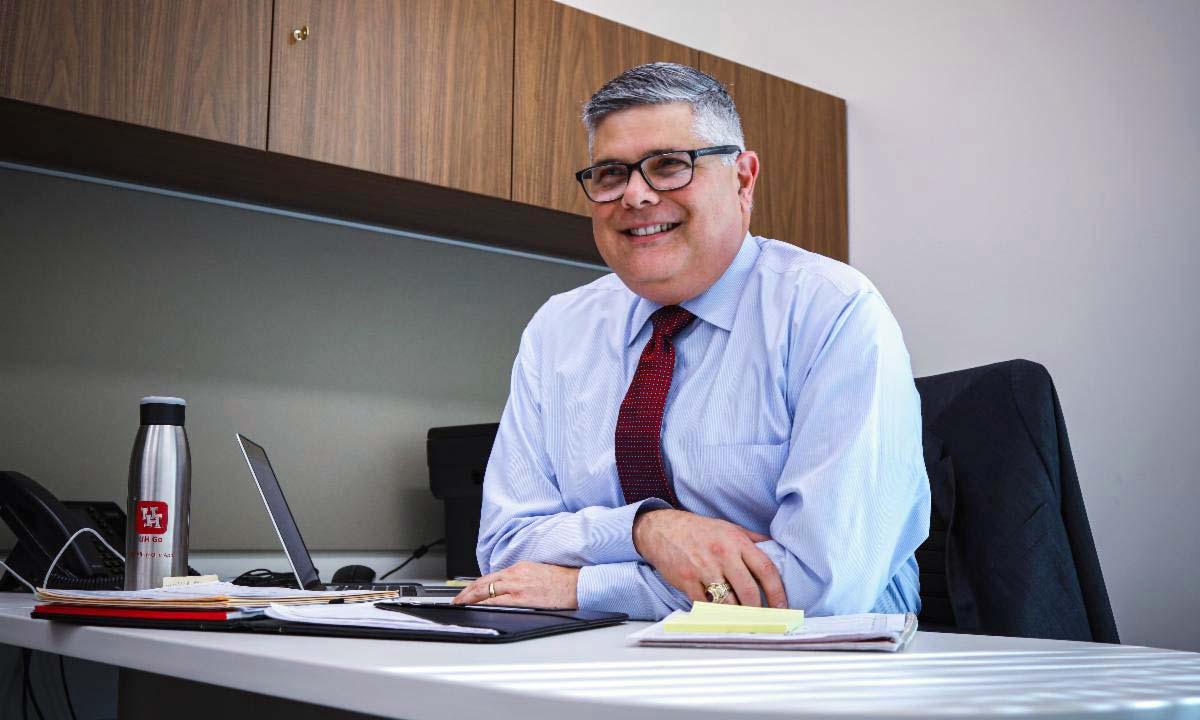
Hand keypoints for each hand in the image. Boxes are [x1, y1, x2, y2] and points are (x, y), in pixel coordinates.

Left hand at [452, 561, 579, 608]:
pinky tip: (476, 608)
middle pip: (484, 582)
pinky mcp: (523, 598)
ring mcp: (518, 586)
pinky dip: (484, 604)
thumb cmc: (560, 580)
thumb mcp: (536, 572)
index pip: (490, 576)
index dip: (474, 584)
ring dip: (470, 598)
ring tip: (461, 604)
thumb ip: (519, 578)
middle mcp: (515, 575)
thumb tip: (506, 588)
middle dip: (467, 592)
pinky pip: (498, 601)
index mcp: (519, 568)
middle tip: (456, 600)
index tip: (465, 591)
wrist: (576, 584)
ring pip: (486, 590)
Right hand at [633, 509, 786, 607]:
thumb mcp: (729, 527)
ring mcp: (703, 568)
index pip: (765, 569)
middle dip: (758, 611)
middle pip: (748, 591)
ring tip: (743, 622)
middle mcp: (722, 554)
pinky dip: (713, 613)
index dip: (777, 592)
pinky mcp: (686, 580)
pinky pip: (705, 605)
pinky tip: (719, 615)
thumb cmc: (698, 530)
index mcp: (736, 542)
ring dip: (737, 616)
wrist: (662, 529)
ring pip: (727, 602)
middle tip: (763, 621)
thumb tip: (776, 548)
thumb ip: (752, 539)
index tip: (782, 607)